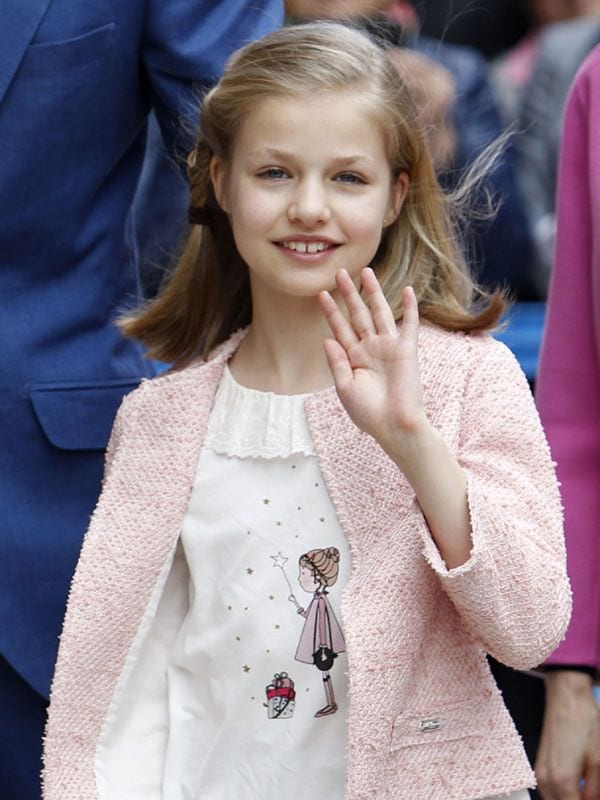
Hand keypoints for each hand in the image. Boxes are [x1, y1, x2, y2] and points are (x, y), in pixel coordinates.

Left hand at [319, 267, 426, 454]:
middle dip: (349, 294)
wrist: (394, 426)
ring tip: (366, 272)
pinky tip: (408, 290)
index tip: (321, 294)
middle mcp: (371, 348)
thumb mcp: (345, 387)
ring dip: (374, 293)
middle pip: (358, 314)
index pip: (340, 328)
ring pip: (380, 313)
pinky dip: (410, 308)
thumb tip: (327, 338)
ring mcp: (389, 347)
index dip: (331, 311)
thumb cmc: (368, 413)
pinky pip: (409, 325)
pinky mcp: (407, 350)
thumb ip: (337, 362)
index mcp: (354, 358)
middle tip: (339, 273)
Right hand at [536, 671, 599, 799]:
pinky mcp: (540, 765)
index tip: (593, 799)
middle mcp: (546, 779)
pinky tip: (576, 791)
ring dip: (569, 799)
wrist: (567, 698)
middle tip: (591, 796)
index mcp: (562, 781)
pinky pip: (549, 792)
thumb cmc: (583, 723)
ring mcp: (540, 772)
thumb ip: (595, 791)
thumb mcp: (599, 762)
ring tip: (585, 793)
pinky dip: (562, 796)